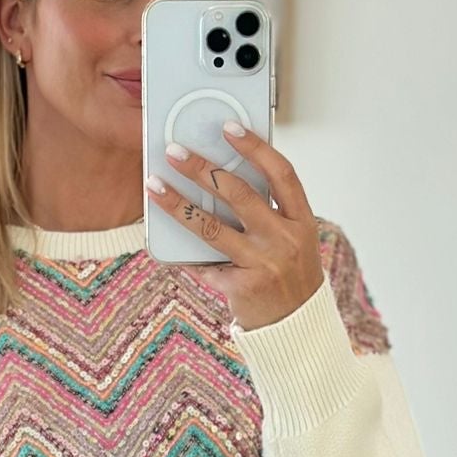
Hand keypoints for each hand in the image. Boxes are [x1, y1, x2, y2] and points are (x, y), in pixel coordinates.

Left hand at [146, 124, 324, 330]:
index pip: (280, 173)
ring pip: (211, 227)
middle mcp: (285, 239)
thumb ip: (268, 212)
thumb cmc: (289, 276)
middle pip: (239, 193)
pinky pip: (204, 264)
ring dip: (178, 204)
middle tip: (175, 152)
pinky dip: (181, 254)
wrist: (296, 328)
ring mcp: (264, 264)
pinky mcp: (243, 287)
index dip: (255, 147)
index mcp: (302, 221)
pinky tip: (160, 242)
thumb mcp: (292, 240)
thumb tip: (220, 178)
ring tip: (154, 186)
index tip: (228, 128)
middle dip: (203, 168)